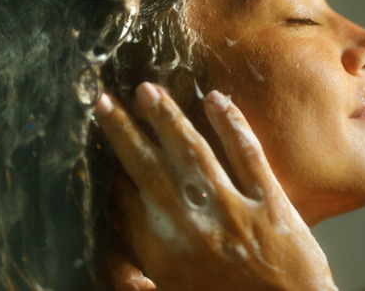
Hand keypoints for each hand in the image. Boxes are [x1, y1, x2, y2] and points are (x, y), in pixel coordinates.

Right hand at [94, 82, 336, 290]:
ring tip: (147, 91)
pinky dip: (231, 125)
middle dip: (123, 132)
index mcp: (163, 254)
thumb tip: (115, 261)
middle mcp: (192, 227)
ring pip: (193, 154)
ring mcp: (233, 211)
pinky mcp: (270, 203)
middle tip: (103, 102)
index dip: (107, 169)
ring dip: (167, 119)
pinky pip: (247, 155)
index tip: (94, 141)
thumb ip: (140, 279)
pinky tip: (215, 99)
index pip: (124, 202)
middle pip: (150, 169)